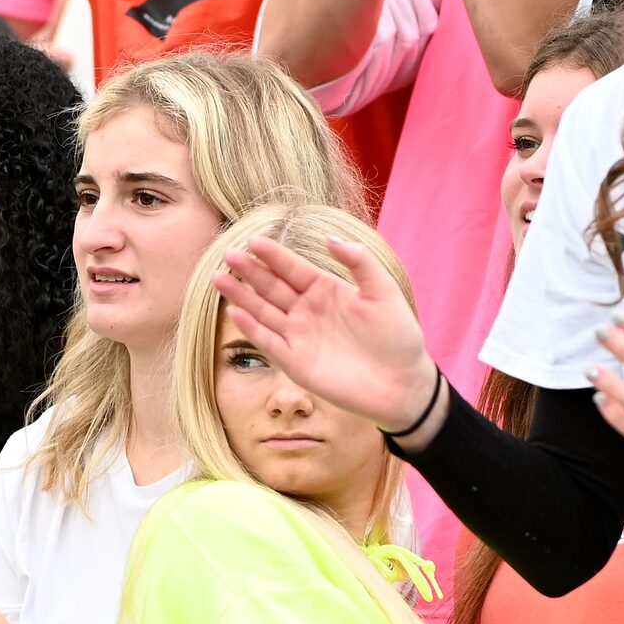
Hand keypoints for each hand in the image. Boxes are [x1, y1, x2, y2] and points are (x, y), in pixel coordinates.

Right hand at [212, 233, 440, 433]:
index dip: (273, 255)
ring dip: (241, 296)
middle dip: (250, 271)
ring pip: (263, 312)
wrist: (403, 384)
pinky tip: (235, 312)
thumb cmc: (398, 337)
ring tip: (220, 278)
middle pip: (272, 287)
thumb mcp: (384, 292)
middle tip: (229, 254)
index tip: (253, 240)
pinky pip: (269, 342)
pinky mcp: (295, 364)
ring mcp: (299, 337)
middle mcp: (308, 311)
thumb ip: (359, 262)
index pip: (293, 268)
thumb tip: (330, 238)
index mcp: (327, 290)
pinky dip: (252, 328)